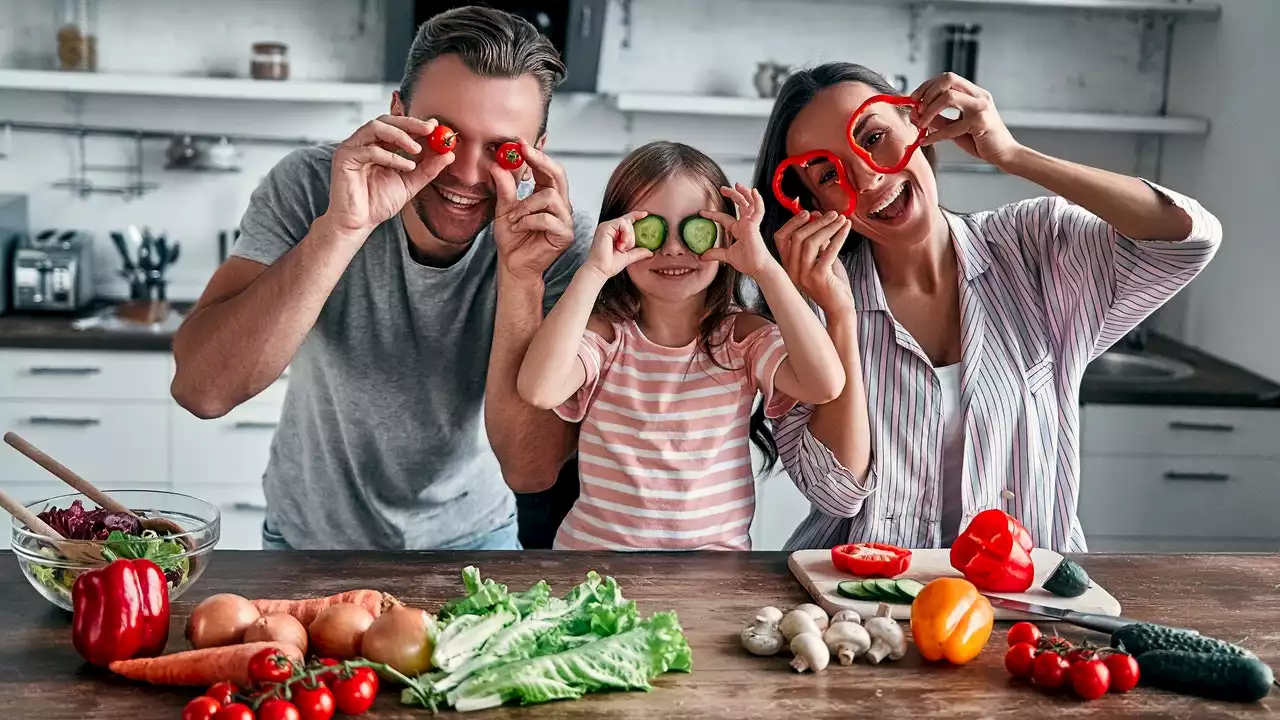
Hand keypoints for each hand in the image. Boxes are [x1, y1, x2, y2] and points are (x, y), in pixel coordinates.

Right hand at [325, 116, 455, 238]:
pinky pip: (369, 150)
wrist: (359, 223)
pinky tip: (406, 166)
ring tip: (417, 150)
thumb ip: (428, 168)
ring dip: (400, 136)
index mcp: (378, 145)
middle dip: (410, 124)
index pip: (396, 126)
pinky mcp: (344, 158)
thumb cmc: (379, 203)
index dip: (416, 124)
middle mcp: (363, 143)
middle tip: (430, 129)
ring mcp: (352, 148)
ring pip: (375, 127)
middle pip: (386, 121)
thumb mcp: (411, 183)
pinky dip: (391, 156)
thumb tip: (449, 154)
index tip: (435, 126)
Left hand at [492, 141, 575, 280]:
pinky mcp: (565, 235)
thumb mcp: (503, 209)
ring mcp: (565, 220)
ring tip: (514, 217)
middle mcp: (561, 205)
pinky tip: (519, 227)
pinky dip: (528, 220)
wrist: (513, 265)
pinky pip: (547, 218)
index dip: (537, 155)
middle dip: (541, 162)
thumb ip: (504, 188)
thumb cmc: (512, 239)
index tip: (520, 143)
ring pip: (550, 197)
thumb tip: (497, 165)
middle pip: (558, 175)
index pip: (548, 170)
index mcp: (548, 195)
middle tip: (523, 153)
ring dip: (526, 205)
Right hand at [584, 211, 654, 279]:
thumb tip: (651, 252)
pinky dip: (625, 233)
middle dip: (631, 237)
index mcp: (613, 233)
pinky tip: (621, 243)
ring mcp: (606, 226)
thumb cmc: (610, 265)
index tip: (645, 214)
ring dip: (628, 236)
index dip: (636, 216)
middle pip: (629, 222)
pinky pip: (622, 223)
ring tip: (622, 247)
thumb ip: (638, 252)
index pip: (626, 220)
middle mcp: (609, 228)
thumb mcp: (628, 257)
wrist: (600, 270)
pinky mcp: (605, 227)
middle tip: (625, 248)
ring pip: (626, 222)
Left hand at [699, 184, 776, 277]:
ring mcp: (751, 223)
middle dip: (732, 195)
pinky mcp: (755, 226)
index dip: (713, 214)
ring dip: (743, 193)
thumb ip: (715, 253)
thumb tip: (701, 256)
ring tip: (737, 185)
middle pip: (739, 205)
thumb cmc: (748, 262)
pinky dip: (757, 200)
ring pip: (748, 203)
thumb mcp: (726, 256)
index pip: (724, 218)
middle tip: (722, 189)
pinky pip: (758, 210)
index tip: (701, 212)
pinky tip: (754, 191)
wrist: (758, 268)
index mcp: (738, 229)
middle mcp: (745, 224)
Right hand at [775, 210, 854, 316]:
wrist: (839, 309)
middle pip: (798, 237)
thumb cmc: (831, 284)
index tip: (808, 212)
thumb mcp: (821, 258)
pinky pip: (828, 251)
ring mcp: (804, 275)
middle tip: (833, 213)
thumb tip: (817, 215)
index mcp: (788, 266)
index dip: (792, 223)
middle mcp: (792, 271)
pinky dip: (838, 237)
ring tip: (841, 219)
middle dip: (817, 222)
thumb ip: (818, 241)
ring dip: (828, 227)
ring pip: (811, 242)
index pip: (781, 239)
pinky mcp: (819, 277)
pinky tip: (846, 229)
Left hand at [911, 73, 1022, 167]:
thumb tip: (914, 114)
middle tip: (917, 109)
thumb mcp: (954, 127)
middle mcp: (978, 96)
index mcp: (973, 93)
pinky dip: (935, 134)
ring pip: (948, 96)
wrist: (1004, 154)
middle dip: (927, 93)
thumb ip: (937, 119)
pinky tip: (926, 141)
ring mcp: (981, 107)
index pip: (947, 78)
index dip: (927, 86)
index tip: (914, 99)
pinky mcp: (980, 122)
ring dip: (929, 110)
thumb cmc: (980, 140)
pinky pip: (951, 126)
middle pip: (948, 79)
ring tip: (921, 124)